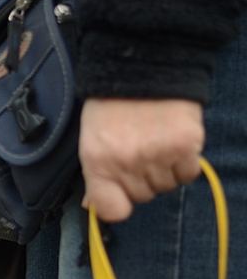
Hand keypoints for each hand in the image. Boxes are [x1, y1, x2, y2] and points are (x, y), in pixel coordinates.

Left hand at [79, 98, 203, 222]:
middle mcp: (127, 163)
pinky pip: (188, 174)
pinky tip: (172, 144)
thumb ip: (95, 175)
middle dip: (140, 181)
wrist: (140, 68)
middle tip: (137, 153)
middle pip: (142, 197)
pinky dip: (183, 164)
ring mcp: (158, 155)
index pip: (111, 210)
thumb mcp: (90, 139)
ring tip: (154, 144)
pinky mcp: (186, 145)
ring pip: (166, 187)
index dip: (117, 205)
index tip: (119, 195)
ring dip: (163, 172)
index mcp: (98, 162)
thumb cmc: (110, 105)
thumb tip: (91, 205)